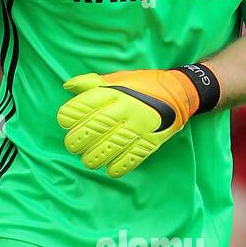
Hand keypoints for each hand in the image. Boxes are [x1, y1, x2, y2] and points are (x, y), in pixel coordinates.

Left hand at [57, 64, 216, 177]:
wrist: (180, 92)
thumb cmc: (144, 85)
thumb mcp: (119, 78)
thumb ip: (92, 83)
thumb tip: (67, 87)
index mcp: (116, 92)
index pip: (85, 105)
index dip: (70, 115)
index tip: (65, 121)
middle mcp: (126, 109)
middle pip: (94, 128)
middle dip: (78, 140)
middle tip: (72, 145)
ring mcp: (139, 126)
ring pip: (109, 147)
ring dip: (94, 157)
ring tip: (88, 159)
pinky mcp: (151, 141)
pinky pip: (131, 158)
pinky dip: (118, 167)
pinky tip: (109, 169)